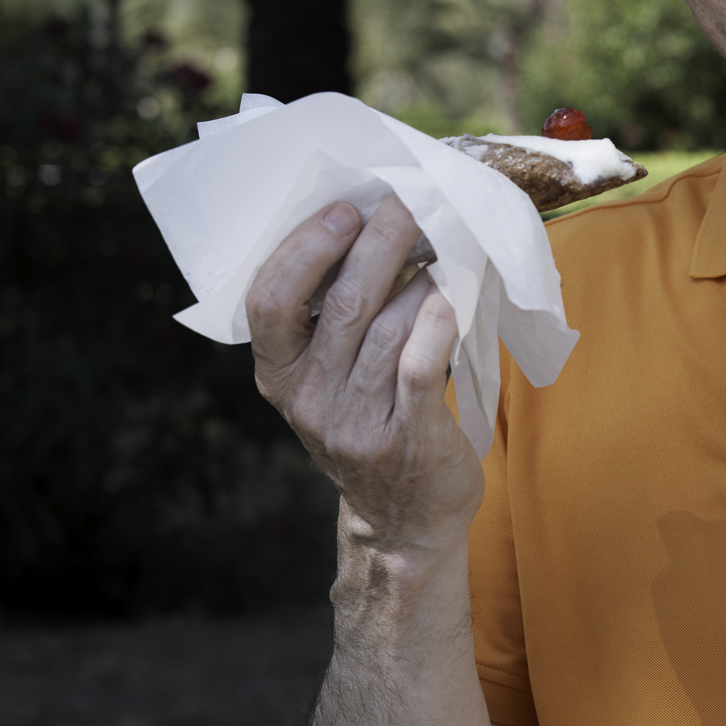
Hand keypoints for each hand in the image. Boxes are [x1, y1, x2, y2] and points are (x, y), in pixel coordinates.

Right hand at [247, 196, 478, 549]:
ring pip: (387, 327)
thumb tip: (369, 227)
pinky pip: (421, 364)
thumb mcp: (328, 383)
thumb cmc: (371, 427)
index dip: (304, 249)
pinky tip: (456, 291)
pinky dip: (439, 320)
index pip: (269, 302)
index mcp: (280, 377)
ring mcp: (357, 424)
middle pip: (340, 304)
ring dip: (420, 276)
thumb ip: (331, 322)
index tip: (342, 210)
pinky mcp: (408, 439)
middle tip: (409, 202)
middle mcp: (310, 401)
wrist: (402, 523)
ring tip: (443, 242)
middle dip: (378, 242)